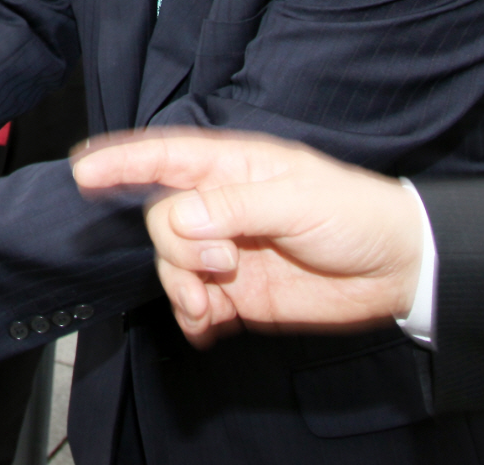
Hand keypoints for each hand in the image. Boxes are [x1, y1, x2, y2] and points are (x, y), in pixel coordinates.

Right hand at [70, 130, 423, 349]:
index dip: (122, 161)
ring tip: (211, 306)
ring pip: (172, 265)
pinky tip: (206, 327)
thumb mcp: (298, 201)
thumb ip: (234, 208)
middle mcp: (221, 207)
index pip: (165, 157)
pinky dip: (191, 319)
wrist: (399, 271)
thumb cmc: (356, 215)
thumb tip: (178, 219)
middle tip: (219, 265)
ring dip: (180, 288)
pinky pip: (193, 306)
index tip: (84, 170)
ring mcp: (226, 252)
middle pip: (162, 221)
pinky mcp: (237, 294)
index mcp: (234, 168)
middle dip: (176, 249)